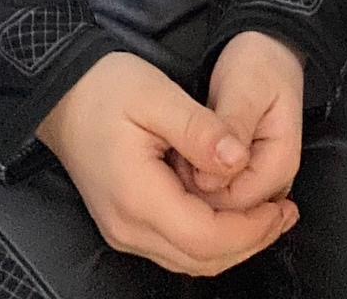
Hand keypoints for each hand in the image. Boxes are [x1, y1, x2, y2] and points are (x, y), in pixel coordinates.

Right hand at [36, 51, 297, 274]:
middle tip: (285, 213)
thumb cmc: (105, 87)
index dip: (250, 228)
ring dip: (232, 243)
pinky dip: (210, 237)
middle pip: (200, 258)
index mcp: (138, 198)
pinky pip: (175, 245)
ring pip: (188, 259)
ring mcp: (123, 229)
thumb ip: (200, 130)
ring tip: (268, 214)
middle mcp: (128, 227)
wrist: (61, 93)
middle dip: (249, 241)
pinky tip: (231, 211)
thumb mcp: (156, 94)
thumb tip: (239, 160)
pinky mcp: (124, 222)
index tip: (281, 206)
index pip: (206, 237)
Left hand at [188, 31, 305, 210]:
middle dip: (195, 188)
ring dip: (193, 187)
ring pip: (217, 212)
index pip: (235, 201)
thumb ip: (229, 130)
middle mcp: (275, 185)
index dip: (201, 181)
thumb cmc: (259, 66)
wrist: (268, 54)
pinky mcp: (244, 184)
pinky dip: (197, 185)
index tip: (183, 149)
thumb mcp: (244, 88)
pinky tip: (189, 160)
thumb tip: (211, 175)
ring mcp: (260, 188)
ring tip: (184, 150)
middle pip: (226, 215)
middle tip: (180, 148)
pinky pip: (216, 202)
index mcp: (280, 163)